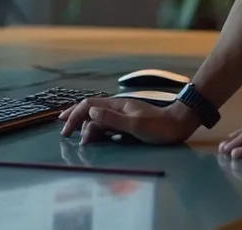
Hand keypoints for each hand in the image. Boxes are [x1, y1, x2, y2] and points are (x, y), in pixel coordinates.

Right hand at [58, 97, 198, 144]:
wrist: (177, 125)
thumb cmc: (158, 127)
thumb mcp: (134, 125)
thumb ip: (112, 119)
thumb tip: (89, 113)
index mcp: (116, 105)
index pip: (88, 106)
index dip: (74, 115)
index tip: (65, 129)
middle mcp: (116, 108)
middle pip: (90, 109)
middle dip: (75, 118)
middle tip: (63, 129)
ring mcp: (122, 114)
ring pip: (97, 117)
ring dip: (85, 125)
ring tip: (77, 136)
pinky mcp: (127, 122)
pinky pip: (105, 124)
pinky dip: (95, 129)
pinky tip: (93, 134)